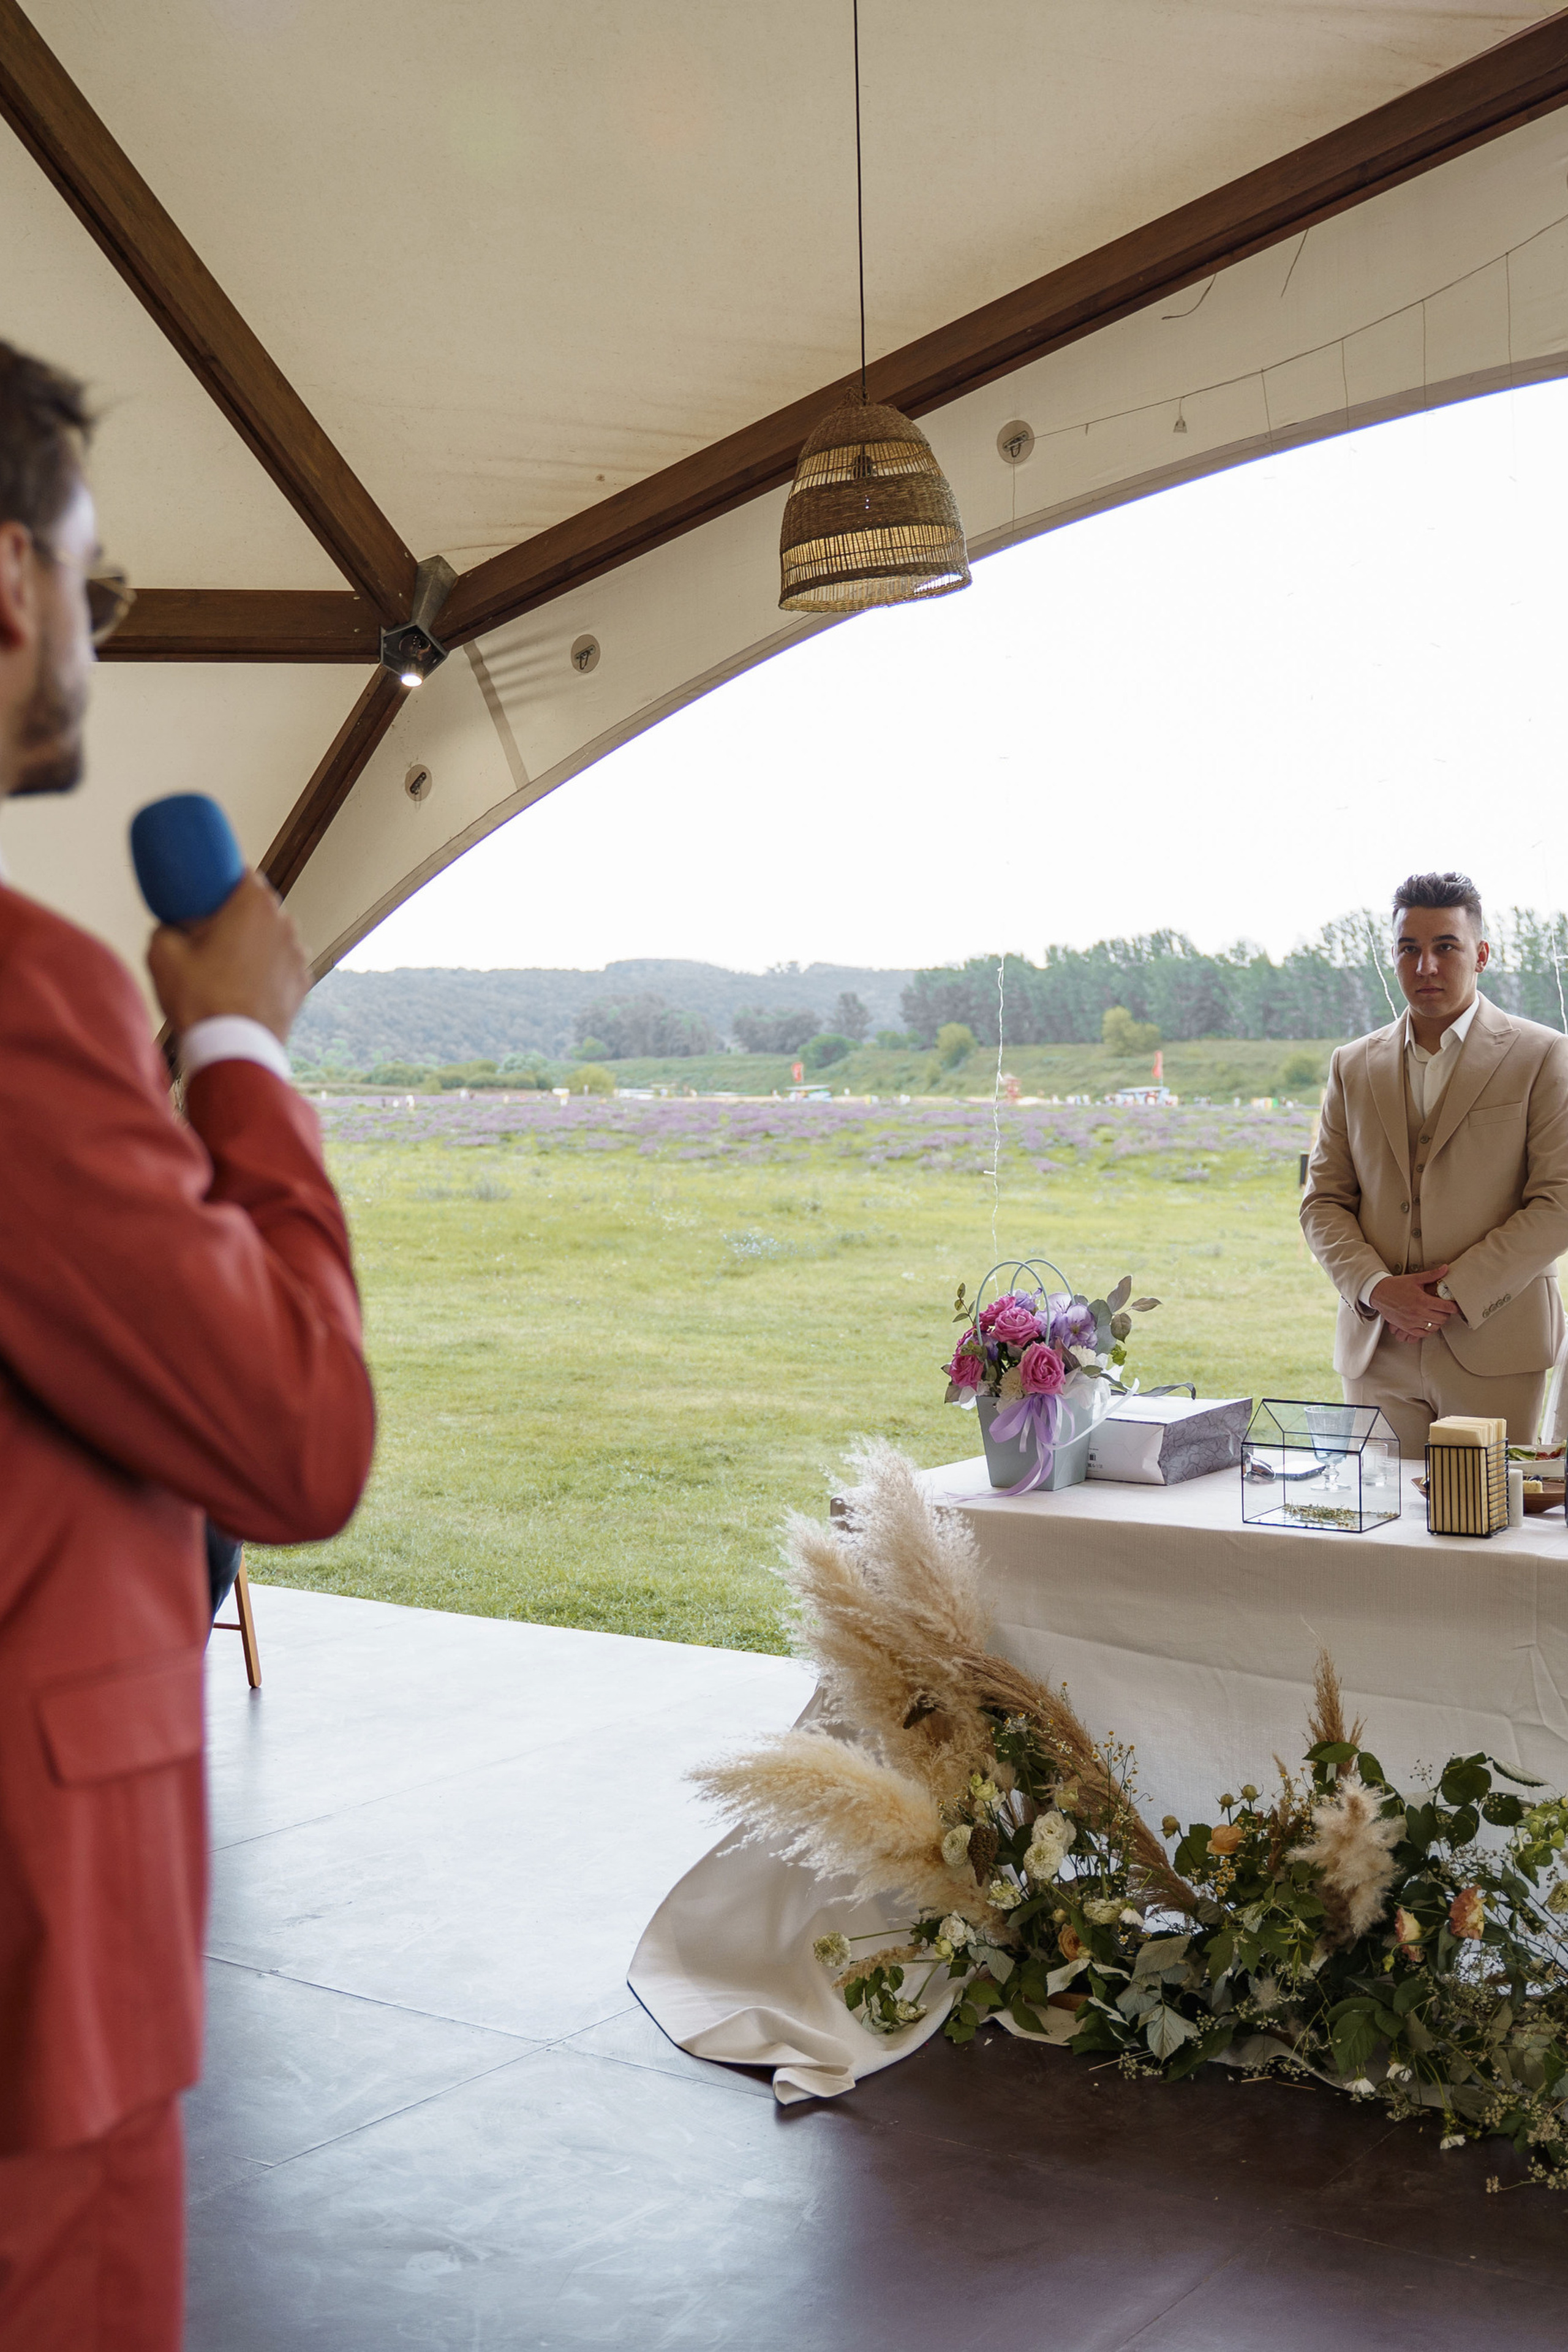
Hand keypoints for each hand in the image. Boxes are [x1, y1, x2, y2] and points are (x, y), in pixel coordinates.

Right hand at [147, 873, 310, 1045]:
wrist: (234, 1050)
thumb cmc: (202, 1000)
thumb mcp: (161, 953)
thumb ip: (165, 926)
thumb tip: (171, 926)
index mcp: (254, 904)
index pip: (239, 872)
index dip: (219, 881)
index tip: (204, 894)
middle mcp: (284, 923)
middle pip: (256, 905)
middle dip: (233, 913)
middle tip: (205, 933)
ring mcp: (298, 954)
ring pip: (270, 935)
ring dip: (251, 942)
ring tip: (223, 965)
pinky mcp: (303, 982)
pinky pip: (280, 963)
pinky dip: (265, 968)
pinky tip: (241, 985)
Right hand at [1369, 1266, 1456, 1343]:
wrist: (1378, 1293)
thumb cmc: (1395, 1286)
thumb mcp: (1415, 1279)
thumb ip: (1432, 1275)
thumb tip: (1444, 1268)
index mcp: (1422, 1300)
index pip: (1446, 1308)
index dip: (1453, 1307)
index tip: (1454, 1306)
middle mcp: (1418, 1313)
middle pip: (1442, 1319)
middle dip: (1446, 1314)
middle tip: (1444, 1309)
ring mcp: (1412, 1322)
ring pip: (1434, 1327)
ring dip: (1438, 1322)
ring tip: (1436, 1315)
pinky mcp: (1406, 1327)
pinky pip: (1423, 1334)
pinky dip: (1428, 1330)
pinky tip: (1427, 1323)